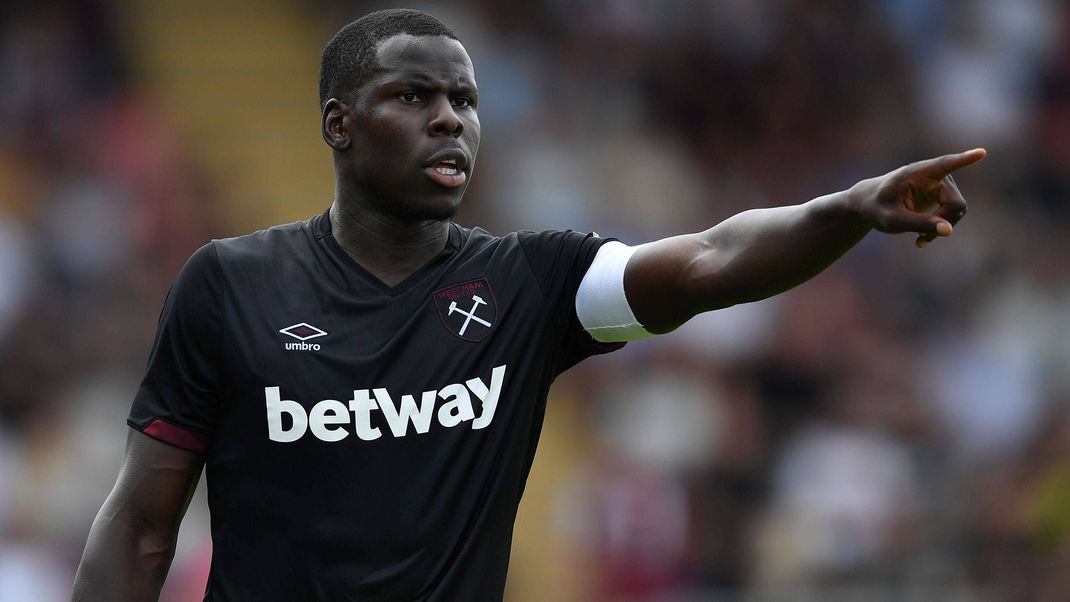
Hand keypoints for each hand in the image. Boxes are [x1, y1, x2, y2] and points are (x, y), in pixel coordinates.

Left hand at [848, 148, 985, 247]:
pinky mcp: (943, 194)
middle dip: (942, 222)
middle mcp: (935, 174)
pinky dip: (940, 228)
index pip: (945, 165)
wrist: (871, 204)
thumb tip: (949, 231)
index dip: (964, 160)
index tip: (981, 152)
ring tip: (919, 238)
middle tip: (920, 237)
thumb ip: (919, 223)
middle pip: (956, 203)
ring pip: (958, 210)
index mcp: (918, 173)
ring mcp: (942, 184)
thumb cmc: (877, 208)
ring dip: (941, 227)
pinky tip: (922, 238)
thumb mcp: (892, 220)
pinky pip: (952, 215)